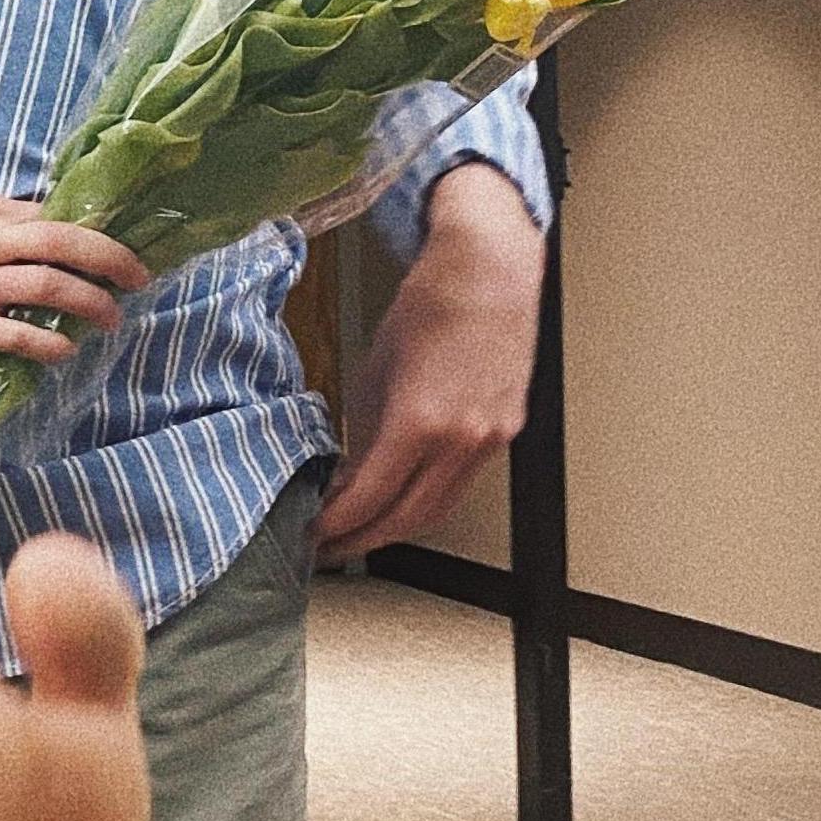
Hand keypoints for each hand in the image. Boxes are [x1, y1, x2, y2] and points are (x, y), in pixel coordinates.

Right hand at [0, 197, 148, 377]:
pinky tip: (66, 351)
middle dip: (110, 259)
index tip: (126, 253)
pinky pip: (19, 334)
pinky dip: (50, 343)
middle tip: (139, 279)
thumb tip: (66, 234)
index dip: (99, 234)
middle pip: (60, 240)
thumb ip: (4, 227)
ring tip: (112, 319)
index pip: (54, 214)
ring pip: (47, 286)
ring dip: (90, 303)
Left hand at [316, 163, 544, 554]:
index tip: (314, 531)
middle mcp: (462, 440)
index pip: (372, 496)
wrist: (489, 271)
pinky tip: (401, 499)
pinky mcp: (505, 433)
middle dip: (365, 539)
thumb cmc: (429, 305)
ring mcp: (490, 440)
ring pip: (440, 509)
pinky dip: (428, 500)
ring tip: (360, 533)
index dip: (338, 523)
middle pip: (409, 518)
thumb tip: (347, 474)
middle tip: (331, 548)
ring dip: (398, 528)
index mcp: (421, 421)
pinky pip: (461, 483)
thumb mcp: (375, 368)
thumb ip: (363, 430)